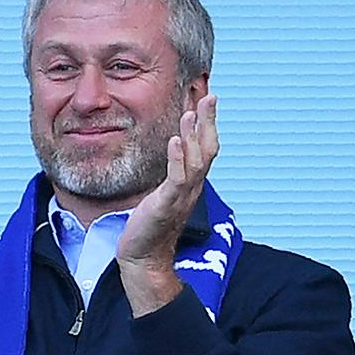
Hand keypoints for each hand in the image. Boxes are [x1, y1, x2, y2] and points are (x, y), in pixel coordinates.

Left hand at [116, 93, 218, 316]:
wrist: (143, 258)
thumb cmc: (149, 226)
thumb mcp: (162, 194)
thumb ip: (170, 175)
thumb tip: (171, 155)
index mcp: (191, 184)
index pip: (205, 149)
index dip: (208, 124)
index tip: (206, 99)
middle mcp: (191, 188)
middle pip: (208, 150)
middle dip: (209, 122)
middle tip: (211, 96)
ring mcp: (181, 197)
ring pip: (196, 162)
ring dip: (194, 136)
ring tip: (192, 113)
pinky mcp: (166, 206)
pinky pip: (176, 179)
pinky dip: (177, 159)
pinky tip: (174, 140)